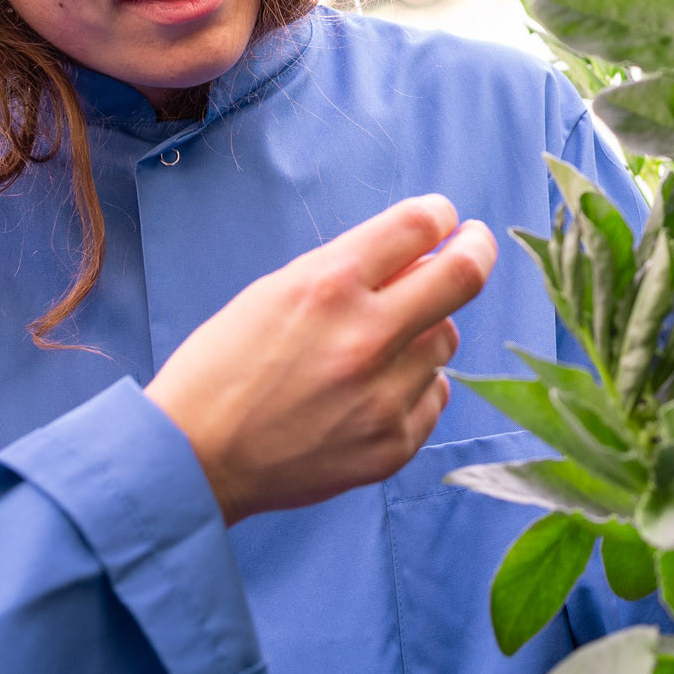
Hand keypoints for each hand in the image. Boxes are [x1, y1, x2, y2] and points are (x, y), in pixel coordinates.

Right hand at [149, 196, 495, 521]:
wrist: (196, 458)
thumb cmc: (225, 368)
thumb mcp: (274, 293)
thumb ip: (347, 271)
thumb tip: (419, 254)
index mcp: (329, 286)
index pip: (419, 226)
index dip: (441, 215)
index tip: (446, 219)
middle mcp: (365, 337)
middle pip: (463, 276)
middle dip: (476, 249)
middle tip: (475, 245)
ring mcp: (383, 396)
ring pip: (446, 340)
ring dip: (426, 331)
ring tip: (380, 346)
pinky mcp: (392, 444)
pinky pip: (434, 395)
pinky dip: (414, 386)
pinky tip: (371, 392)